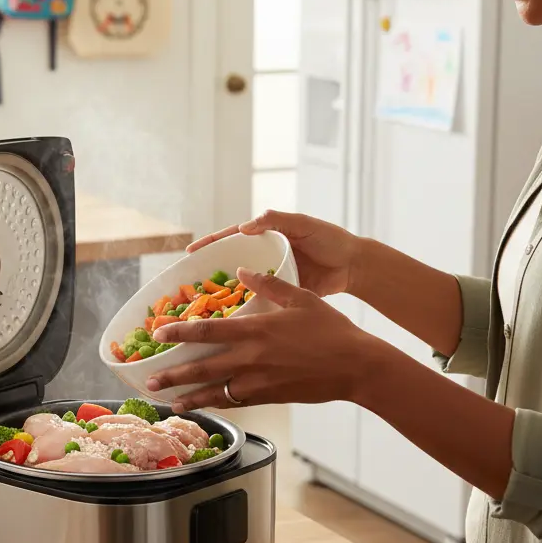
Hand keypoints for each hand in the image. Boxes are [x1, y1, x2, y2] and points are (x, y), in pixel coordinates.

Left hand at [145, 269, 378, 412]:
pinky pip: (235, 401)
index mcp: (255, 330)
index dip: (179, 333)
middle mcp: (251, 358)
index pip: (207, 332)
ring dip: (189, 397)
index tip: (158, 334)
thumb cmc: (331, 330)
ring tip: (170, 402)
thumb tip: (244, 271)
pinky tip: (205, 404)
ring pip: (214, 391)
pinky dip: (216, 403)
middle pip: (201, 367)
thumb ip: (269, 284)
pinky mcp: (269, 397)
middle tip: (149, 381)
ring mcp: (258, 382)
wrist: (356, 367)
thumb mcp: (301, 298)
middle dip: (172, 375)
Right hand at [187, 210, 360, 297]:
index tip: (190, 252)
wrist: (353, 266)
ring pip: (240, 285)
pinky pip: (257, 302)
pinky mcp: (280, 295)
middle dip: (209, 273)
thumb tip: (245, 226)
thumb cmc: (330, 239)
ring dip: (222, 295)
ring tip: (202, 307)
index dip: (210, 244)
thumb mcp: (303, 225)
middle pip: (230, 263)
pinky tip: (230, 322)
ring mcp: (270, 277)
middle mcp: (263, 257)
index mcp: (265, 236)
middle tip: (188, 285)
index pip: (231, 237)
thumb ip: (276, 221)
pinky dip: (244, 310)